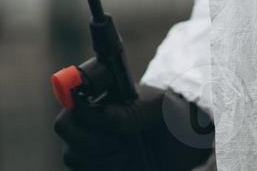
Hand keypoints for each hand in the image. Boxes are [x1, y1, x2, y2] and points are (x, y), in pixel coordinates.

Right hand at [54, 85, 213, 169]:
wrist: (191, 145)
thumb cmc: (177, 116)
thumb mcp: (160, 109)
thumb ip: (130, 113)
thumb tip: (99, 115)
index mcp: (104, 94)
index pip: (70, 93)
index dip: (74, 103)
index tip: (92, 113)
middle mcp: (93, 117)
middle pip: (64, 126)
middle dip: (90, 140)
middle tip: (119, 143)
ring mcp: (95, 143)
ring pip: (72, 156)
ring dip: (101, 160)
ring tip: (127, 155)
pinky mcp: (101, 164)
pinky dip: (104, 170)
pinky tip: (127, 165)